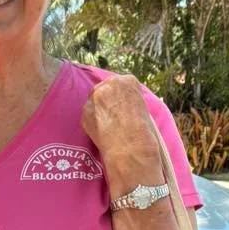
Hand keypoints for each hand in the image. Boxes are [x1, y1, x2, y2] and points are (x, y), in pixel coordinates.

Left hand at [81, 75, 164, 191]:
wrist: (130, 148)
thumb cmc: (143, 131)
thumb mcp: (143, 108)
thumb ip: (130, 100)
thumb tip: (122, 104)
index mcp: (128, 80)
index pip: (122, 84)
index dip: (122, 97)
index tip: (123, 106)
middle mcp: (109, 84)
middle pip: (106, 88)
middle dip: (108, 100)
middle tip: (113, 115)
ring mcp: (94, 97)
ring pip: (95, 100)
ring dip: (99, 109)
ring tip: (107, 125)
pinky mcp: (85, 112)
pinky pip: (88, 113)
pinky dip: (93, 120)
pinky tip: (101, 131)